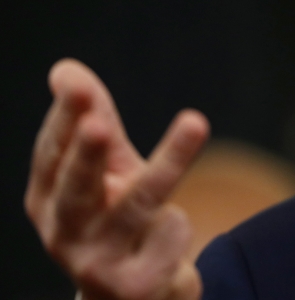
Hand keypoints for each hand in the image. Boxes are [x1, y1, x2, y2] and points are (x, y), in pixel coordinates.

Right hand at [24, 59, 209, 299]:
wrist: (135, 298)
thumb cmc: (117, 220)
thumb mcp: (109, 171)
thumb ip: (96, 121)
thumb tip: (64, 68)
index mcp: (48, 200)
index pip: (52, 155)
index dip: (65, 120)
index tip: (79, 85)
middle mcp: (63, 233)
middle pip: (75, 189)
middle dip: (86, 155)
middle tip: (98, 122)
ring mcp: (96, 264)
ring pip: (135, 208)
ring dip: (167, 164)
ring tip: (196, 120)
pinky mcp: (134, 286)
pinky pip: (167, 240)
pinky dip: (175, 225)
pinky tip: (173, 227)